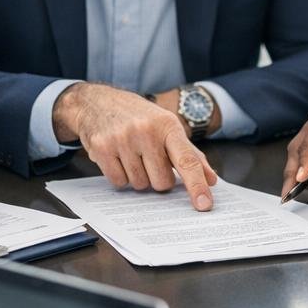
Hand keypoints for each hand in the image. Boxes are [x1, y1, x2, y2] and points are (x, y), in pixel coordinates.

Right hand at [52, 82, 217, 210]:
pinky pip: (119, 182)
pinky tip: (118, 158)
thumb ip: (190, 154)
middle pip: (162, 182)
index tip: (204, 204)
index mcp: (167, 125)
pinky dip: (121, 176)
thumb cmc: (138, 117)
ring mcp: (122, 139)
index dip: (197, 185)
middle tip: (149, 159)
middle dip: (158, 177)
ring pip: (140, 185)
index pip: (187, 160)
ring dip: (138, 176)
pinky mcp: (102, 148)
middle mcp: (145, 131)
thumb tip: (211, 179)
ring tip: (131, 154)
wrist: (97, 102)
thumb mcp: (167, 126)